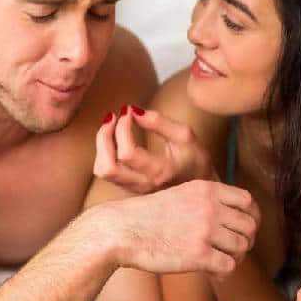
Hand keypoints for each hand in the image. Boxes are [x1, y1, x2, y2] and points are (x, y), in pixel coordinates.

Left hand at [94, 105, 212, 193]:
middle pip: (107, 167)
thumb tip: (133, 111)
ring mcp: (133, 189)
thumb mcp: (184, 136)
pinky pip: (106, 171)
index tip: (129, 111)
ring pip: (102, 171)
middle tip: (113, 116)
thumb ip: (159, 122)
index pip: (128, 154)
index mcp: (159, 173)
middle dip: (104, 137)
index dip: (122, 128)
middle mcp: (142, 185)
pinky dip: (104, 151)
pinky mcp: (127, 188)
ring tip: (111, 125)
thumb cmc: (194, 159)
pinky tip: (114, 138)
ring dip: (102, 145)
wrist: (198, 187)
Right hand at [98, 179, 259, 277]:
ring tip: (218, 262)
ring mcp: (206, 231)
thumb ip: (206, 203)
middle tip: (230, 250)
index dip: (250, 218)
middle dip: (244, 241)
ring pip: (242, 247)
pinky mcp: (199, 255)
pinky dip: (223, 273)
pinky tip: (211, 273)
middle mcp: (210, 207)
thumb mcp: (179, 195)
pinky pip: (229, 266)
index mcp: (206, 189)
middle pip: (249, 226)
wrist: (120, 230)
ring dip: (233, 258)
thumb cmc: (145, 217)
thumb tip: (232, 222)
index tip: (242, 230)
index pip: (248, 201)